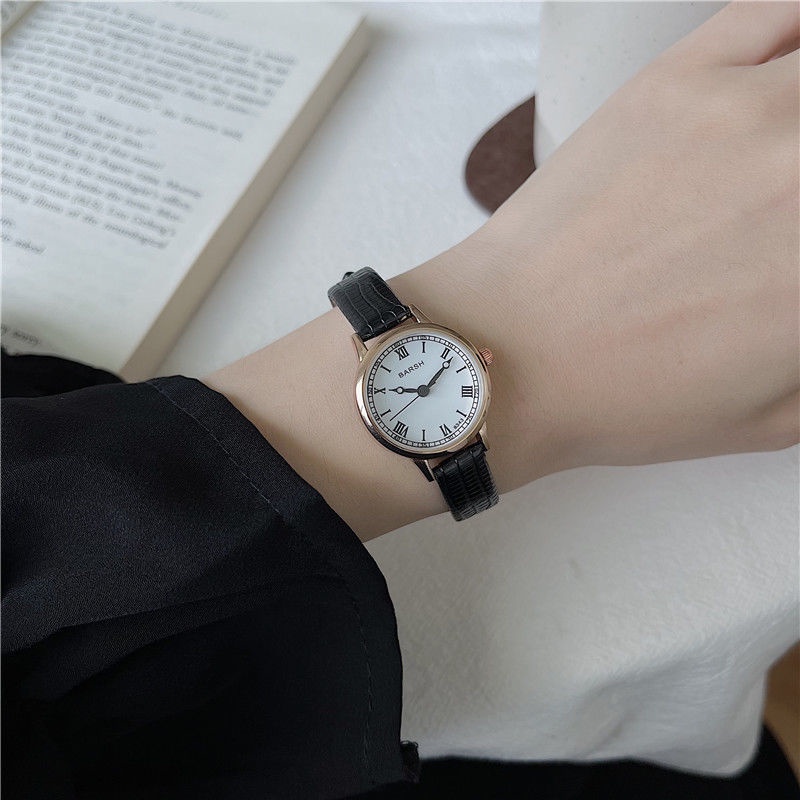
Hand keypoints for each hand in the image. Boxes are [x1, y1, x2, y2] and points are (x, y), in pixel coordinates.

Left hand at [206, 3, 798, 538]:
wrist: (510, 354)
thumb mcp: (772, 420)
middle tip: (783, 209)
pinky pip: (779, 14)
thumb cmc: (626, 401)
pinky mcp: (676, 81)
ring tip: (776, 157)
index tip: (797, 250)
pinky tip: (779, 79)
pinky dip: (796, 34)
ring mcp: (747, 112)